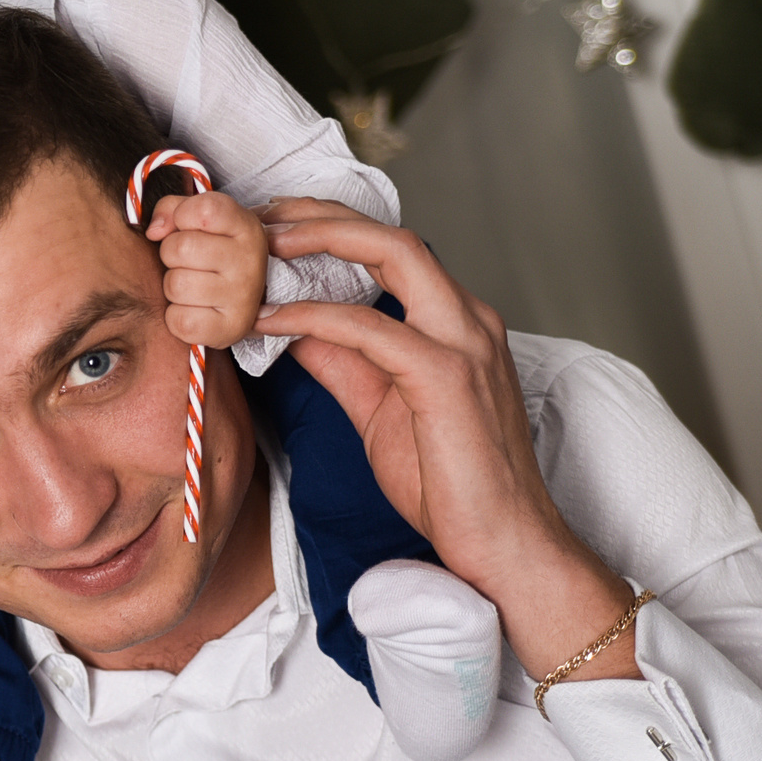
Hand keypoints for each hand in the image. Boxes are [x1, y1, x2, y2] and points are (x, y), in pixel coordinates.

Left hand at [144, 190, 266, 348]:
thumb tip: (154, 231)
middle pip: (178, 248)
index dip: (182, 216)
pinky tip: (193, 309)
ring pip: (175, 285)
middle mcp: (251, 260)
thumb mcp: (198, 220)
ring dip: (173, 287)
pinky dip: (176, 317)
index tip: (189, 227)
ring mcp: (244, 296)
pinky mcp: (232, 329)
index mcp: (246, 227)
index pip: (203, 209)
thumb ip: (171, 210)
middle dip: (171, 255)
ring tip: (192, 286)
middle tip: (189, 263)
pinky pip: (179, 320)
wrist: (240, 299)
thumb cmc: (211, 253)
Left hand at [254, 199, 638, 686]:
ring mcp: (463, 342)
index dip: (331, 228)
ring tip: (258, 246)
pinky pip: (369, 327)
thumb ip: (340, 362)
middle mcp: (466, 318)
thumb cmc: (450, 484)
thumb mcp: (377, 409)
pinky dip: (313, 315)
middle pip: (392, 235)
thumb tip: (289, 328)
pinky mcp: (445, 376)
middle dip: (321, 216)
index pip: (392, 251)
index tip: (272, 227)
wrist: (503, 544)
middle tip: (258, 217)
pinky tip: (268, 320)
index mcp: (455, 323)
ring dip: (318, 241)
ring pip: (392, 255)